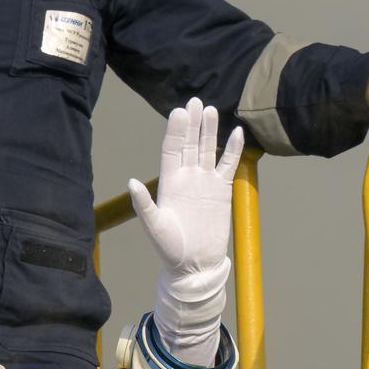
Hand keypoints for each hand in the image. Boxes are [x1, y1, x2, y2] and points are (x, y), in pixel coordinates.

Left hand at [127, 97, 244, 281]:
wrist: (195, 266)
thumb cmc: (171, 250)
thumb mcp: (155, 228)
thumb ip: (144, 205)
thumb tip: (131, 182)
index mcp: (169, 183)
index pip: (172, 151)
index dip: (175, 132)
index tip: (179, 113)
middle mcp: (187, 177)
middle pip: (189, 144)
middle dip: (192, 124)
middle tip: (194, 102)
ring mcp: (205, 181)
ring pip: (208, 149)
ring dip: (209, 130)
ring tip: (210, 110)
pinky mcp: (222, 189)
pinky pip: (228, 164)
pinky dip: (233, 148)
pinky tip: (237, 131)